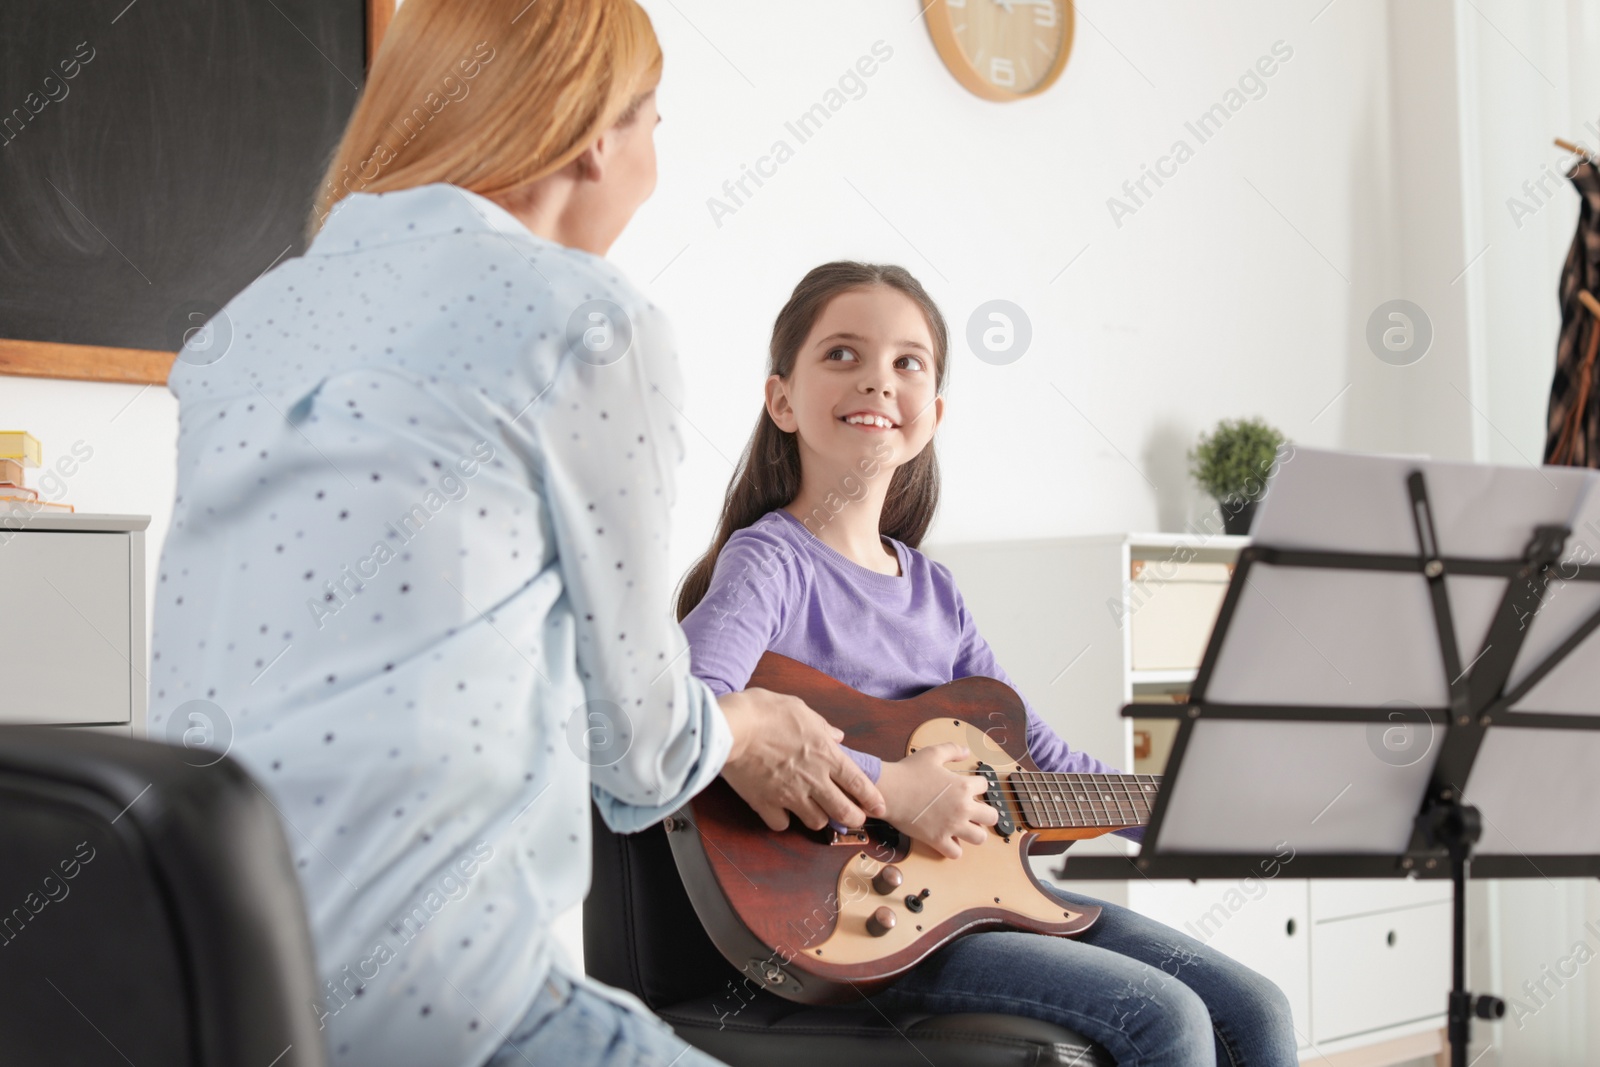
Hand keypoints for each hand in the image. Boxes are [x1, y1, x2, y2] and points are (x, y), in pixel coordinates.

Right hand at [717, 688, 886, 831]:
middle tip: (852, 816)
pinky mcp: (765, 804)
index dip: (872, 799)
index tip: (879, 808)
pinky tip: (780, 809)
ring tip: (813, 809)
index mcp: (826, 754)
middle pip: (844, 811)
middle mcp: (813, 779)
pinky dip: (783, 819)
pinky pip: (781, 824)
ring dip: (818, 817)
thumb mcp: (799, 709)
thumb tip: (837, 736)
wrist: (730, 727)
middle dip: (853, 817)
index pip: (859, 783)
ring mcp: (789, 795)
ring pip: (816, 822)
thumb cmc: (765, 711)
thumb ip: (822, 726)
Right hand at [876, 743, 997, 858]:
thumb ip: (952, 750)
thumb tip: (966, 751)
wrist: (889, 791)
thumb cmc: (908, 772)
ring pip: (979, 838)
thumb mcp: (932, 754)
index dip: (978, 786)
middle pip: (991, 817)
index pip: (985, 787)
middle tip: (974, 811)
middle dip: (985, 813)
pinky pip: (956, 853)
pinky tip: (948, 839)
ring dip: (974, 833)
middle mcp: (962, 808)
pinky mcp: (938, 839)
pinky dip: (954, 848)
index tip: (969, 788)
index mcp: (963, 786)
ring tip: (964, 827)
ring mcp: (951, 826)